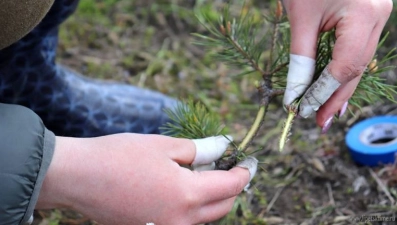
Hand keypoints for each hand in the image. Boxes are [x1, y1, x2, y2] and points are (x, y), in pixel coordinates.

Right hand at [36, 134, 256, 224]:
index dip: (244, 172)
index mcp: (187, 196)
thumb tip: (224, 147)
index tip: (249, 162)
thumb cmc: (120, 157)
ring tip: (206, 175)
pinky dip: (193, 208)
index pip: (231, 186)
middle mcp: (181, 221)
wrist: (79, 177)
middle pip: (222, 207)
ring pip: (205, 218)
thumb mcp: (165, 147)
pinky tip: (184, 189)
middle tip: (229, 166)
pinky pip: (185, 222)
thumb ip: (200, 150)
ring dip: (213, 198)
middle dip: (231, 187)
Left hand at [282, 0, 392, 131]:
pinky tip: (335, 87)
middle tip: (317, 121)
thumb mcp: (300, 18)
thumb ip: (301, 58)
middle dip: (335, 97)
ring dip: (340, 86)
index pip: (345, 67)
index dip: (324, 93)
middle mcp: (380, 16)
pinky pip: (358, 48)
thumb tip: (295, 93)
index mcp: (364, 14)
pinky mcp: (371, 14)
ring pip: (359, 60)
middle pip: (356, 68)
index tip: (303, 111)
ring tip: (324, 110)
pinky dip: (344, 68)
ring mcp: (380, 14)